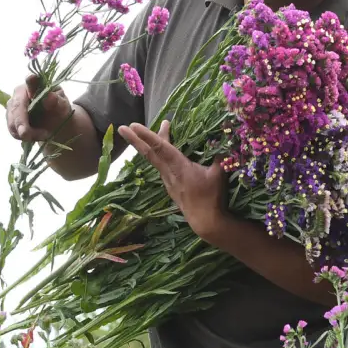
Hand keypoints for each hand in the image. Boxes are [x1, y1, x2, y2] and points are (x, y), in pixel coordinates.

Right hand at [7, 74, 72, 141]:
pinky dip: (23, 136)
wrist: (54, 123)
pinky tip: (35, 137)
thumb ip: (57, 102)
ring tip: (44, 135)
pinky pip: (13, 130)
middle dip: (21, 122)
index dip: (31, 81)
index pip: (32, 81)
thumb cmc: (58, 110)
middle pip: (16, 106)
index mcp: (36, 84)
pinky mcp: (10, 118)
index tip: (32, 78)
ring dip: (27, 133)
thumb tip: (49, 97)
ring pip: (13, 121)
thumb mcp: (63, 107)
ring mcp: (12, 105)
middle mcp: (20, 92)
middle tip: (27, 135)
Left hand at [118, 120, 227, 242]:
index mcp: (179, 167)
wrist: (205, 221)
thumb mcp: (219, 174)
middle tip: (123, 127)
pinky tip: (163, 152)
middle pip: (149, 153)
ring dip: (150, 144)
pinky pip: (161, 166)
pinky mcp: (171, 186)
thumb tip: (225, 139)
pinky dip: (158, 155)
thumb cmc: (212, 197)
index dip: (148, 135)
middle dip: (136, 140)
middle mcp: (169, 173)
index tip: (134, 125)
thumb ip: (220, 156)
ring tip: (146, 132)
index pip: (160, 148)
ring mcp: (168, 180)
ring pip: (155, 159)